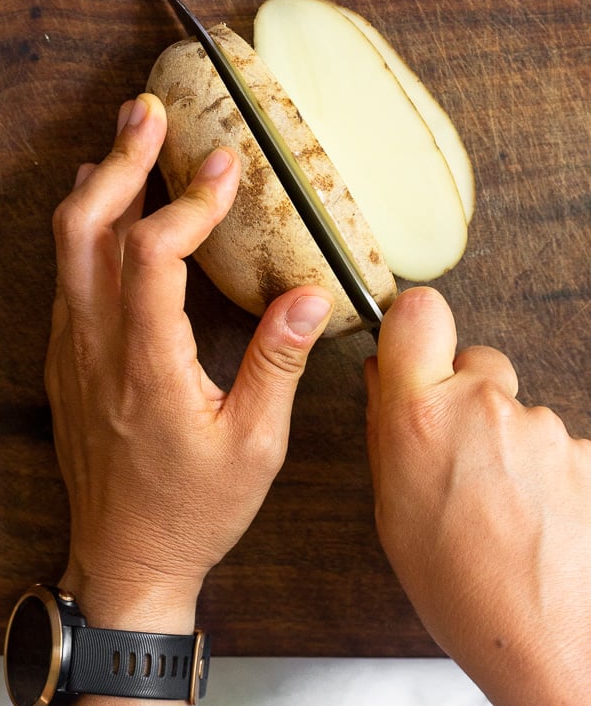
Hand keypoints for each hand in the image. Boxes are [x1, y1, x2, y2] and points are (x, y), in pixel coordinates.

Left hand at [45, 93, 332, 701]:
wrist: (124, 558)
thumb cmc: (192, 508)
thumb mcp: (254, 445)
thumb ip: (278, 361)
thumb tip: (309, 293)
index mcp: (146, 365)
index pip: (151, 258)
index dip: (189, 204)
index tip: (226, 167)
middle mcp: (96, 346)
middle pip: (88, 229)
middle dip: (122, 162)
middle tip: (149, 112)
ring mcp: (73, 348)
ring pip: (69, 244)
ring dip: (101, 183)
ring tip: (131, 137)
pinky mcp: (69, 356)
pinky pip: (68, 271)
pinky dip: (89, 223)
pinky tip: (112, 202)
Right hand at [365, 287, 590, 705]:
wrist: (549, 642)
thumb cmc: (461, 589)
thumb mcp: (390, 508)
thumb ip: (385, 425)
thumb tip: (384, 374)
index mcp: (421, 416)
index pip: (419, 312)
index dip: (416, 324)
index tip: (416, 344)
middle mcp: (483, 407)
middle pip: (476, 362)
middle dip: (466, 395)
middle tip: (460, 454)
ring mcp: (542, 427)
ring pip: (517, 409)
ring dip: (507, 441)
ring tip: (501, 505)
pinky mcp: (585, 449)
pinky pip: (555, 442)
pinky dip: (545, 470)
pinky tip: (536, 516)